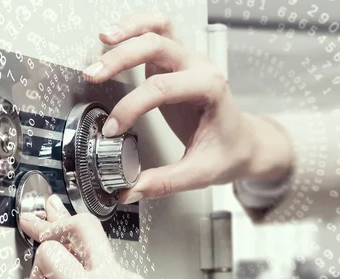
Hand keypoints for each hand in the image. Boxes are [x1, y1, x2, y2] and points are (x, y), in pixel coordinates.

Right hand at [82, 12, 294, 203]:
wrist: (245, 143)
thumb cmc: (230, 152)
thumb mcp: (201, 173)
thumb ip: (164, 182)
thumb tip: (130, 189)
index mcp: (209, 89)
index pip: (162, 88)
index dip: (132, 106)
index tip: (114, 129)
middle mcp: (199, 67)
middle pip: (156, 46)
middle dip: (120, 58)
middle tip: (94, 75)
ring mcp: (188, 61)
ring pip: (158, 28)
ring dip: (129, 30)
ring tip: (103, 38)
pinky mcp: (176, 63)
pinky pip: (157, 32)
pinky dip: (137, 28)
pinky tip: (116, 37)